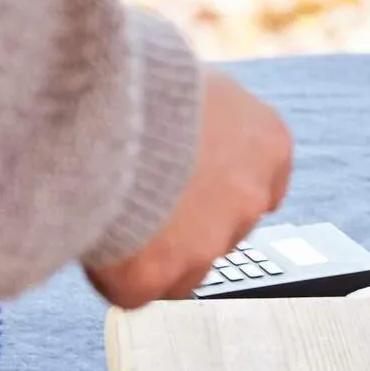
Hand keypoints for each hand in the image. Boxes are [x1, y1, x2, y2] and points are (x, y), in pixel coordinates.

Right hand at [88, 69, 292, 307]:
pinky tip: (99, 236)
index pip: (264, 186)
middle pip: (223, 228)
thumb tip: (196, 121)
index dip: (221, 191)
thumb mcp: (202, 86)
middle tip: (143, 198)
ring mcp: (211, 241)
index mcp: (270, 144)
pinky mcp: (160, 275)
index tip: (195, 189)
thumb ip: (214, 117)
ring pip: (184, 266)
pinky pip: (138, 289)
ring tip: (116, 212)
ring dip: (154, 251)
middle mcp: (252, 196)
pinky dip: (116, 274)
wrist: (110, 111)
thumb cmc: (150, 80)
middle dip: (187, 223)